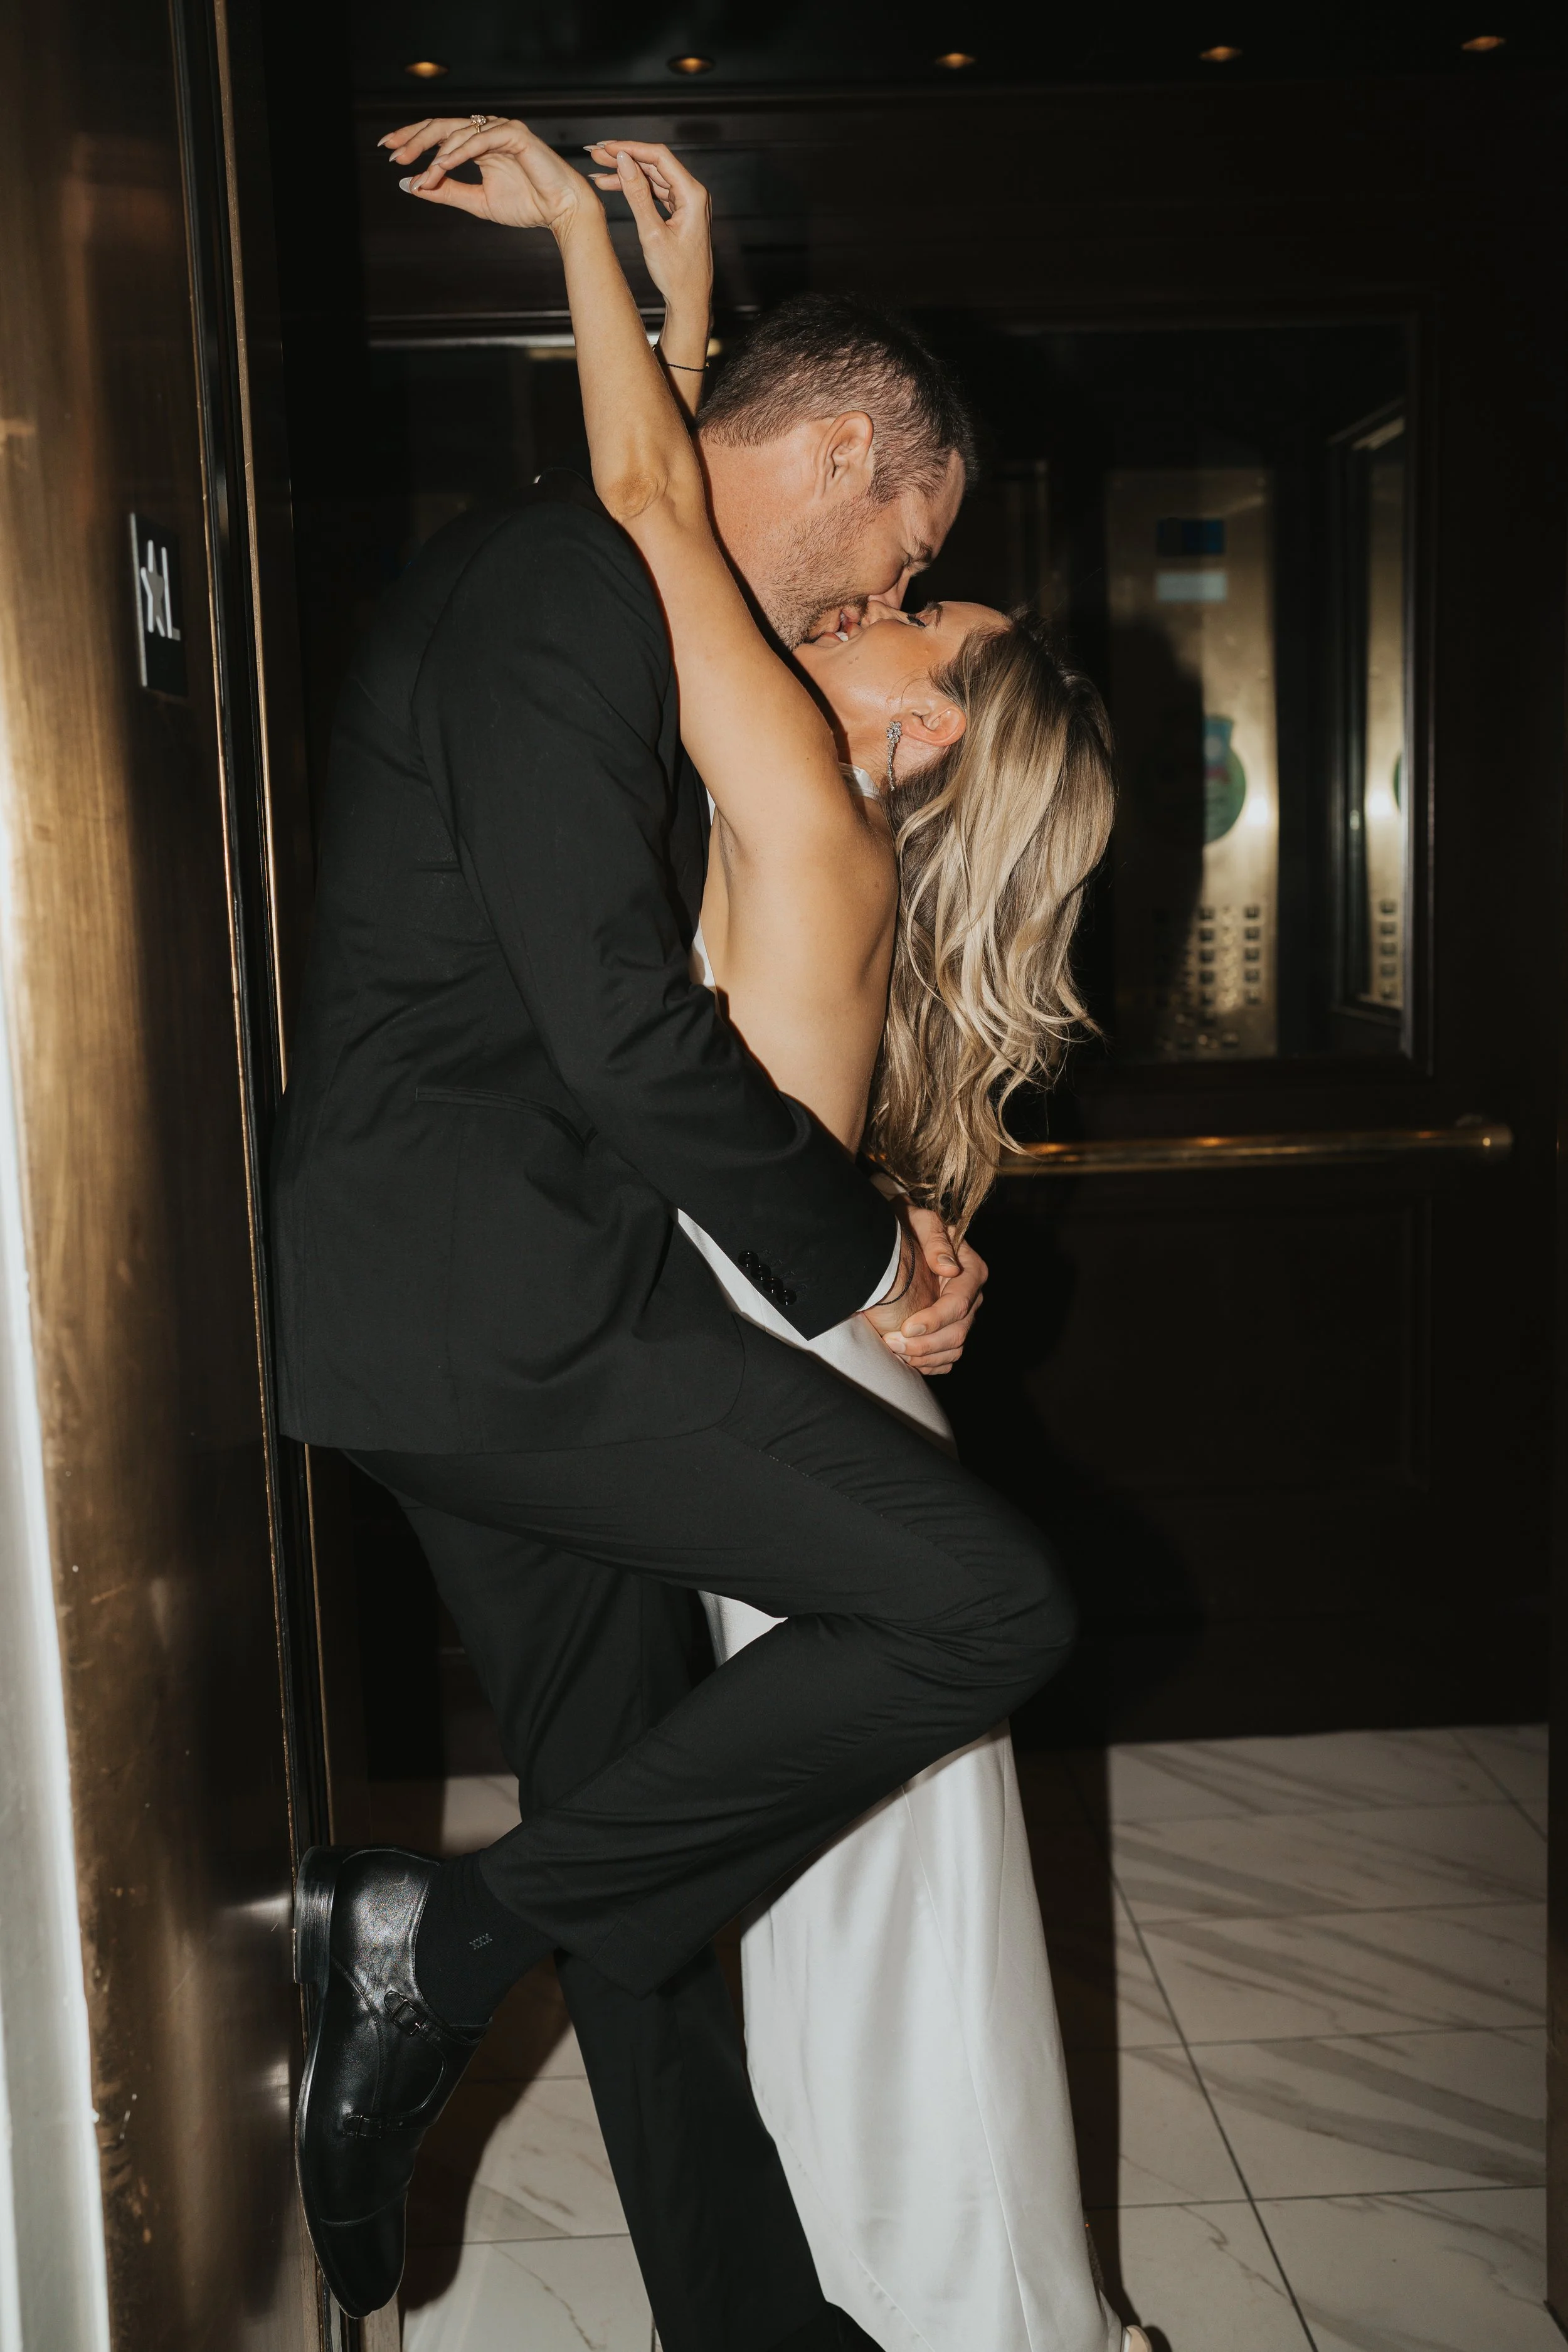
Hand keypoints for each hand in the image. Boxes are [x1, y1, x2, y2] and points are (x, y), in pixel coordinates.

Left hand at [381, 115, 595, 235]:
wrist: (563, 211)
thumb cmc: (529, 206)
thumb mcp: (478, 202)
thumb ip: (447, 191)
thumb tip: (413, 185)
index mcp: (479, 144)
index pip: (439, 134)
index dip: (412, 140)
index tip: (390, 152)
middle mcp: (488, 131)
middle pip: (442, 125)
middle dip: (414, 138)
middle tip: (394, 154)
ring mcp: (501, 129)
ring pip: (458, 133)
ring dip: (436, 154)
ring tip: (422, 176)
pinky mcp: (515, 134)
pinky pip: (480, 140)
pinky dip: (458, 152)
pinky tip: (442, 165)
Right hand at [584, 140, 712, 316]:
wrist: (689, 301)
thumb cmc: (677, 275)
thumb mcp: (652, 233)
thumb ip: (637, 195)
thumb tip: (624, 162)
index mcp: (693, 195)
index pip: (659, 157)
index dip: (631, 149)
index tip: (607, 148)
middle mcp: (693, 194)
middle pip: (654, 164)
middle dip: (624, 158)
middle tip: (596, 154)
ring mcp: (686, 203)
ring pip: (651, 178)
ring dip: (625, 173)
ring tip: (597, 169)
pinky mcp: (679, 212)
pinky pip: (653, 193)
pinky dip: (634, 189)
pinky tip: (612, 185)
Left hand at [861, 1206, 986, 1375]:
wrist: (903, 1235)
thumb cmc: (911, 1224)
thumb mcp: (921, 1220)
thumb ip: (935, 1239)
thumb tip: (948, 1268)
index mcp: (971, 1270)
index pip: (959, 1304)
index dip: (934, 1320)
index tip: (906, 1327)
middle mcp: (972, 1297)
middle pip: (957, 1333)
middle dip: (924, 1344)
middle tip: (892, 1343)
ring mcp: (964, 1316)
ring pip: (954, 1349)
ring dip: (924, 1358)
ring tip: (894, 1352)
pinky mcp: (951, 1329)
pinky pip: (948, 1358)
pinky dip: (929, 1365)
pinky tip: (907, 1361)